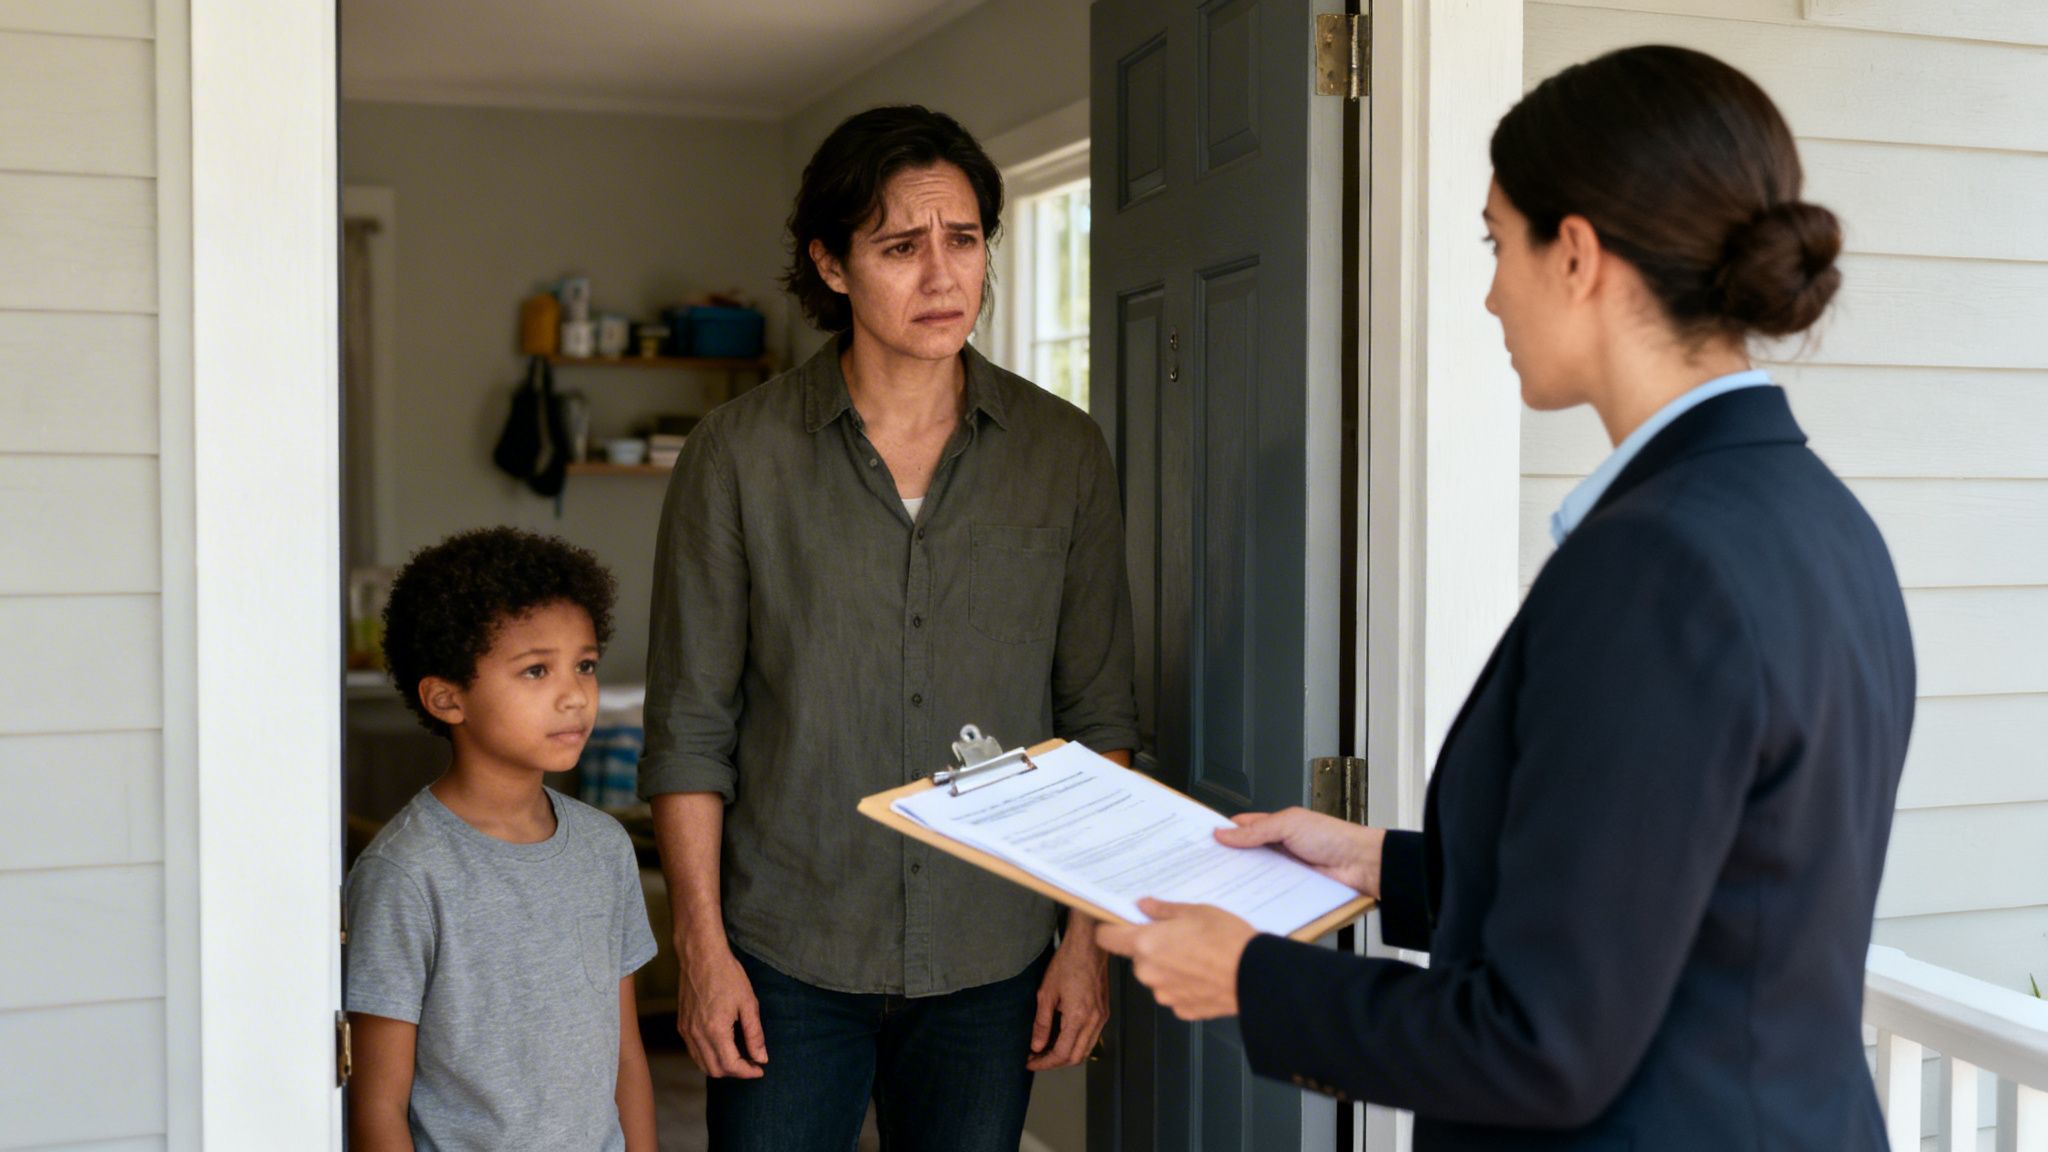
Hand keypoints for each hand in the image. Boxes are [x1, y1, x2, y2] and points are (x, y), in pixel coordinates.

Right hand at [676, 934, 766, 1078]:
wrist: (701, 955)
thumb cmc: (727, 975)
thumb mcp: (748, 1003)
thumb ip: (755, 1034)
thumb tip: (761, 1057)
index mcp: (715, 1030)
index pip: (731, 1066)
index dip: (748, 1072)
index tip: (760, 1069)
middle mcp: (696, 1035)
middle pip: (715, 1070)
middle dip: (735, 1072)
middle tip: (751, 1063)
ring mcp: (686, 1031)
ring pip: (702, 1064)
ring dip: (721, 1067)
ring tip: (739, 1057)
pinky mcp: (681, 1025)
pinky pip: (693, 1052)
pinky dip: (708, 1057)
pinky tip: (722, 1047)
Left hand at [1029, 916, 1110, 1069]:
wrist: (1088, 945)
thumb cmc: (1067, 963)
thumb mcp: (1046, 993)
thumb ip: (1042, 1023)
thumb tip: (1036, 1045)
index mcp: (1078, 1018)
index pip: (1061, 1053)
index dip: (1044, 1062)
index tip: (1030, 1062)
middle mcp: (1093, 1021)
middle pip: (1075, 1057)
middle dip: (1054, 1063)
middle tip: (1036, 1059)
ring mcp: (1101, 1017)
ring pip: (1086, 1050)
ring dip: (1067, 1055)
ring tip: (1046, 1049)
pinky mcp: (1104, 1011)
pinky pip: (1092, 1037)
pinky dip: (1077, 1043)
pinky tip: (1062, 1036)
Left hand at [1096, 899, 1256, 1020]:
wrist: (1256, 976)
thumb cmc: (1227, 940)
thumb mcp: (1195, 911)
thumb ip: (1163, 910)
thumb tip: (1143, 906)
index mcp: (1145, 944)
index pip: (1106, 938)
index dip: (1110, 929)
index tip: (1118, 924)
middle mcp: (1148, 973)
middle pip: (1137, 958)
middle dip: (1152, 948)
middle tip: (1179, 937)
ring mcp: (1164, 995)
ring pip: (1157, 977)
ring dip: (1169, 968)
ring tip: (1198, 956)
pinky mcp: (1182, 1010)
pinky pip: (1175, 993)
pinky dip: (1184, 985)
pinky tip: (1205, 974)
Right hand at [1215, 808, 1385, 897]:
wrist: (1360, 864)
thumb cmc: (1332, 836)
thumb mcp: (1289, 824)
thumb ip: (1256, 830)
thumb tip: (1224, 833)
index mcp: (1274, 825)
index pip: (1240, 827)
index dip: (1222, 833)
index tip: (1201, 842)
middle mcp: (1277, 847)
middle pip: (1244, 854)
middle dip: (1227, 860)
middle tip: (1205, 869)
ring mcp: (1283, 869)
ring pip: (1254, 875)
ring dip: (1241, 880)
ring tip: (1220, 886)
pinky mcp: (1290, 888)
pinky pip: (1269, 891)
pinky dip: (1258, 895)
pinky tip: (1246, 899)